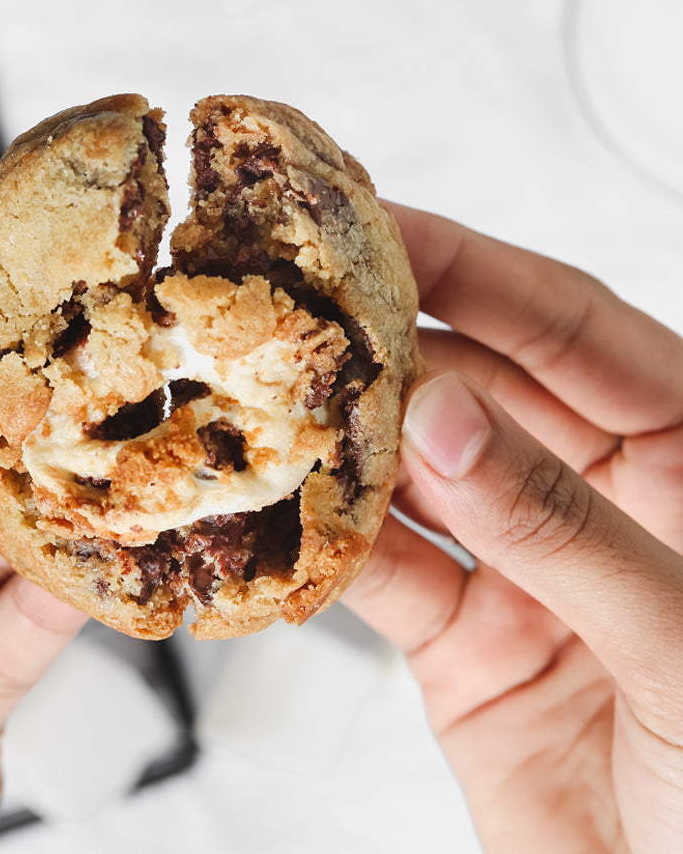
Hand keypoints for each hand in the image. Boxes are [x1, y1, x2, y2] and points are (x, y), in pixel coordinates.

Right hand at [343, 205, 682, 853]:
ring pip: (417, 479)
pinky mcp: (463, 641)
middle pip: (477, 390)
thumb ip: (561, 524)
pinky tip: (281, 512)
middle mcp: (596, 497)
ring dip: (346, 445)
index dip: (478, 269)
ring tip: (270, 396)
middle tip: (297, 309)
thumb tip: (446, 418)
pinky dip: (329, 547)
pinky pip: (384, 575)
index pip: (572, 328)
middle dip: (388, 351)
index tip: (386, 224)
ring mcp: (523, 566)